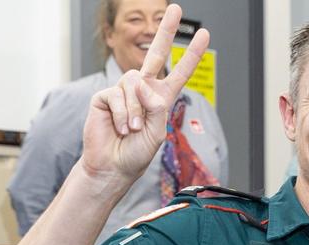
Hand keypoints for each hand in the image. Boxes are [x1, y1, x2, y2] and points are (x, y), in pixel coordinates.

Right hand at [80, 4, 209, 183]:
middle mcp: (143, 90)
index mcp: (161, 98)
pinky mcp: (104, 96)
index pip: (179, 72)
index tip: (203, 35)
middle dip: (166, 31)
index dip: (191, 55)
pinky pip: (116, 96)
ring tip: (131, 129)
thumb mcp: (157, 132)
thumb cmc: (136, 153)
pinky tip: (119, 127)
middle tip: (176, 9)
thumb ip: (156, 106)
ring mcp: (123, 91)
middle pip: (155, 54)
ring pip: (134, 84)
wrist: (113, 166)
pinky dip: (121, 115)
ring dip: (134, 110)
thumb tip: (143, 82)